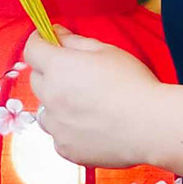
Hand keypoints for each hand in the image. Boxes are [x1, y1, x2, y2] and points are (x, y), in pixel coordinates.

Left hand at [23, 30, 168, 170]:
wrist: (150, 126)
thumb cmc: (133, 83)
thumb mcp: (107, 51)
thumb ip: (75, 41)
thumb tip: (56, 35)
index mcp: (59, 68)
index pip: (32, 50)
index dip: (38, 41)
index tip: (47, 39)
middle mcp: (51, 97)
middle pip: (36, 79)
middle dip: (49, 71)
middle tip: (76, 72)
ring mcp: (56, 127)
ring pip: (45, 109)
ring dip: (56, 103)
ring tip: (84, 104)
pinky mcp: (66, 149)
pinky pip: (58, 134)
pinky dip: (67, 128)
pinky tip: (91, 125)